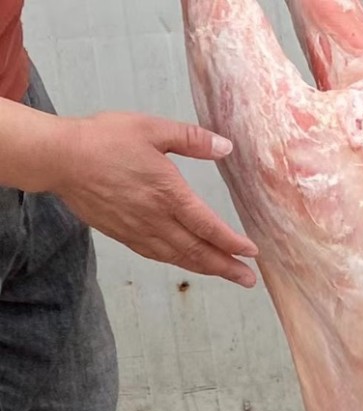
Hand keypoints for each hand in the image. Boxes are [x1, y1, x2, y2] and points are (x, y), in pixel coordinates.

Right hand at [49, 111, 258, 286]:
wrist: (60, 159)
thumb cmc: (104, 139)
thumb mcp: (152, 128)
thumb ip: (191, 139)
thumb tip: (225, 146)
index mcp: (168, 194)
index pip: (209, 227)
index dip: (232, 243)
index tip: (252, 252)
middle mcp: (157, 219)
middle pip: (199, 251)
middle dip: (227, 268)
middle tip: (249, 279)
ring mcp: (140, 231)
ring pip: (180, 258)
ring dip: (207, 269)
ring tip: (228, 275)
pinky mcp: (125, 236)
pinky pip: (159, 256)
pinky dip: (180, 262)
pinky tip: (190, 263)